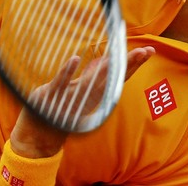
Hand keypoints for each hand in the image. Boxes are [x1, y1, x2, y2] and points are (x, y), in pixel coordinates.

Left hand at [9, 46, 155, 158]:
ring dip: (106, 68)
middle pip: (111, 77)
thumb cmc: (62, 111)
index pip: (118, 76)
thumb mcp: (81, 92)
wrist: (39, 138)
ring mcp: (70, 96)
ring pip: (92, 80)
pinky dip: (67, 71)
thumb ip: (93, 76)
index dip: (134, 63)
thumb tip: (107, 59)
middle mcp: (87, 96)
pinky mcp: (52, 94)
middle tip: (146, 51)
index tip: (149, 50)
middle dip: (129, 63)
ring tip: (121, 53)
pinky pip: (61, 82)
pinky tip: (75, 58)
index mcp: (95, 94)